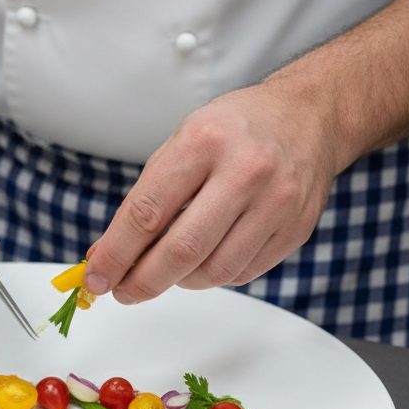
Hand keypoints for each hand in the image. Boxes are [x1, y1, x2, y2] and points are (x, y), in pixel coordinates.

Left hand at [82, 82, 338, 303]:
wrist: (311, 116)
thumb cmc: (236, 130)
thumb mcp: (183, 143)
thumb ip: (146, 199)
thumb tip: (108, 255)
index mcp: (205, 141)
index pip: (147, 212)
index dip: (116, 254)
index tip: (97, 277)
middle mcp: (246, 170)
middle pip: (182, 251)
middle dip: (143, 281)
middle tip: (123, 292)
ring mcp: (278, 202)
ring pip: (214, 271)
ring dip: (179, 282)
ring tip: (166, 272)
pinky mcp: (296, 229)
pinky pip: (243, 273)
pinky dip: (213, 276)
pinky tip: (205, 260)